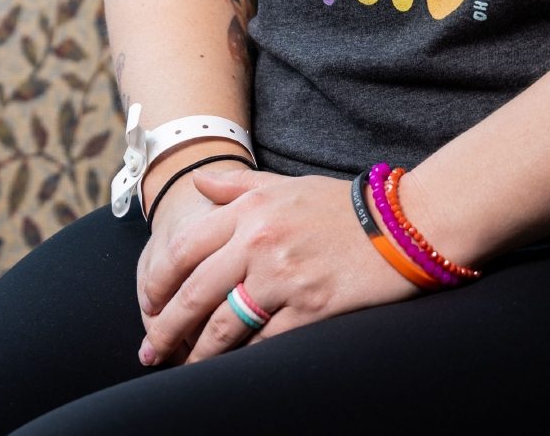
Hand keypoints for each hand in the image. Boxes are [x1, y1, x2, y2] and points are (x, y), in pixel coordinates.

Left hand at [134, 170, 416, 365]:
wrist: (401, 225)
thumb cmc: (340, 206)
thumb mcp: (283, 184)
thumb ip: (235, 186)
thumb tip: (198, 184)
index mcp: (247, 213)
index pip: (184, 250)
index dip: (158, 283)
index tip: (148, 304)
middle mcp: (258, 244)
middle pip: (195, 293)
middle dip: (166, 326)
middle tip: (149, 350)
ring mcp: (283, 278)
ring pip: (224, 324)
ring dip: (198, 351)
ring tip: (182, 366)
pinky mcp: (310, 308)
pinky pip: (265, 340)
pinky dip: (245, 356)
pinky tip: (232, 367)